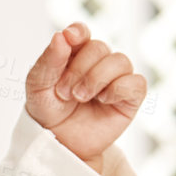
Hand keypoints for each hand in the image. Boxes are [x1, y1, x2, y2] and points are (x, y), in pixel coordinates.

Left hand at [25, 22, 147, 167]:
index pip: (81, 31)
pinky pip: (136, 82)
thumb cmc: (48, 111)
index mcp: (73, 53)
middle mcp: (97, 62)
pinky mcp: (130, 97)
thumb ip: (49, 60)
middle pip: (99, 47)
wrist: (60, 143)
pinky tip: (104, 100)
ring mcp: (116, 78)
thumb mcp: (38, 86)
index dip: (79, 32)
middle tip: (64, 93)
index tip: (71, 38)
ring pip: (120, 61)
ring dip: (97, 79)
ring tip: (81, 98)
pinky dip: (119, 89)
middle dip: (80, 70)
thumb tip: (62, 35)